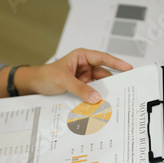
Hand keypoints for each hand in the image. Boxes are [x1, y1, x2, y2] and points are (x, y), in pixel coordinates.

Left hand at [17, 49, 132, 102]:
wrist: (35, 85)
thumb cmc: (46, 75)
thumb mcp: (64, 80)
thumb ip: (80, 89)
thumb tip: (96, 97)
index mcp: (82, 57)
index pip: (102, 58)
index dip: (116, 63)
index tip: (128, 68)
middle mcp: (85, 66)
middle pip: (103, 74)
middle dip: (112, 82)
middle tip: (124, 89)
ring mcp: (84, 78)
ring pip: (98, 86)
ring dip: (103, 93)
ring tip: (114, 100)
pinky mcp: (81, 89)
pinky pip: (91, 94)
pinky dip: (95, 99)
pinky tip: (100, 105)